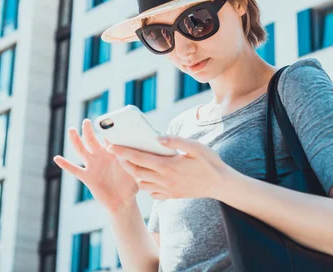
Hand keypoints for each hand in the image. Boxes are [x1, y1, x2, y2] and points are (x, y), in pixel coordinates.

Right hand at [53, 119, 139, 212]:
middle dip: (88, 130)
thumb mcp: (135, 170)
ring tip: (71, 130)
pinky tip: (57, 158)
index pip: (108, 137)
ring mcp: (93, 166)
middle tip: (87, 121)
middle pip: (92, 140)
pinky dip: (65, 164)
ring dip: (76, 140)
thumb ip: (133, 162)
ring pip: (82, 150)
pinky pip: (75, 170)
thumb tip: (134, 153)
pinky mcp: (87, 177)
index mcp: (113, 152)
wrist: (123, 201)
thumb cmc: (131, 184)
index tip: (107, 120)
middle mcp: (101, 156)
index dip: (107, 129)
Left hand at [107, 136, 233, 199]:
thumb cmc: (210, 162)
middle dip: (123, 162)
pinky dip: (145, 185)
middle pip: (136, 172)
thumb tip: (157, 137)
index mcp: (168, 166)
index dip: (123, 152)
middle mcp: (165, 180)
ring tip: (129, 163)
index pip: (139, 158)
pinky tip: (146, 177)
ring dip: (133, 174)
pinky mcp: (172, 195)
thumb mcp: (196, 147)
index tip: (111, 146)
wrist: (221, 184)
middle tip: (115, 153)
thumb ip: (176, 141)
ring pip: (142, 184)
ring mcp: (168, 190)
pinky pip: (152, 193)